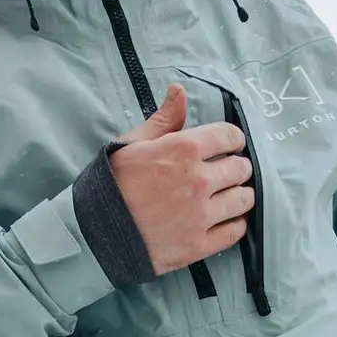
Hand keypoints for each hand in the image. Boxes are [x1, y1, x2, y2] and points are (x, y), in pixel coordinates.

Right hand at [109, 84, 254, 274]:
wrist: (93, 233)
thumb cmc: (110, 185)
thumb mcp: (131, 144)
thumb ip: (163, 119)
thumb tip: (179, 91)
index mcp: (184, 150)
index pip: (229, 136)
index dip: (231, 139)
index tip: (228, 145)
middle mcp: (198, 181)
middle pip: (240, 168)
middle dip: (236, 166)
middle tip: (227, 171)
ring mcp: (200, 216)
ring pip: (244, 200)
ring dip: (240, 195)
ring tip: (229, 195)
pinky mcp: (198, 245)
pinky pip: (235, 232)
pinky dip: (235, 223)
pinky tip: (227, 219)